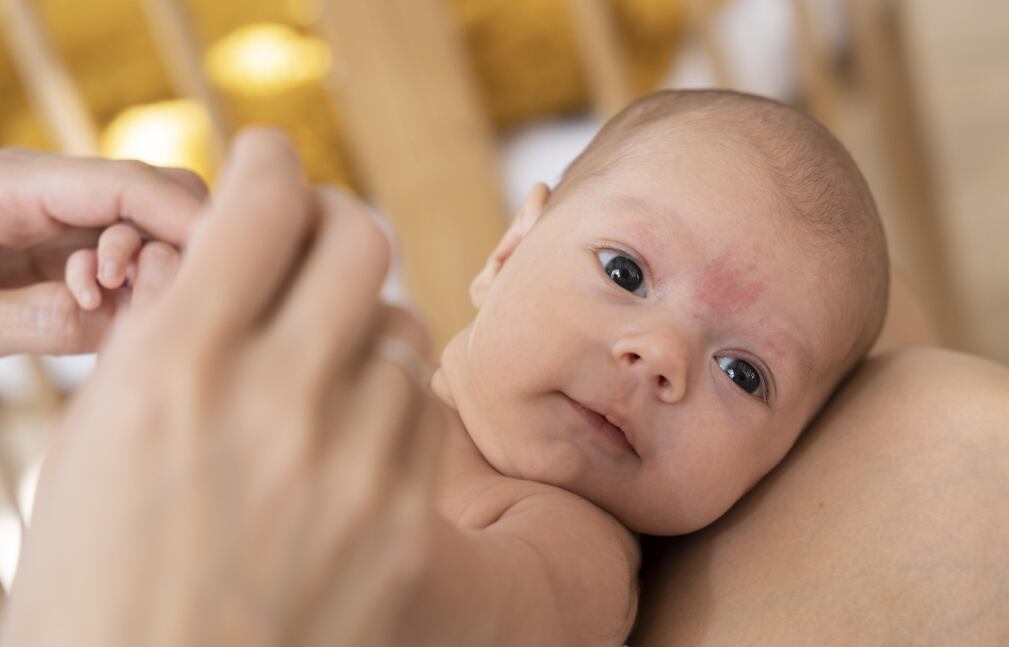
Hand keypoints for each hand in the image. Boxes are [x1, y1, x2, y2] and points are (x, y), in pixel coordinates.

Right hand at [0, 130, 444, 646]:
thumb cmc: (96, 586)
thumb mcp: (91, 444)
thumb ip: (162, 336)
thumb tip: (213, 257)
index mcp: (177, 367)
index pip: (264, 201)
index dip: (270, 161)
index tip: (270, 163)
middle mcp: (276, 400)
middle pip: (361, 238)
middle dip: (330, 225)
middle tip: (309, 246)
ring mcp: (353, 464)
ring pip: (400, 328)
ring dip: (359, 328)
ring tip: (318, 366)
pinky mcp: (404, 523)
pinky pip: (423, 413)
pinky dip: (388, 405)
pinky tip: (350, 434)